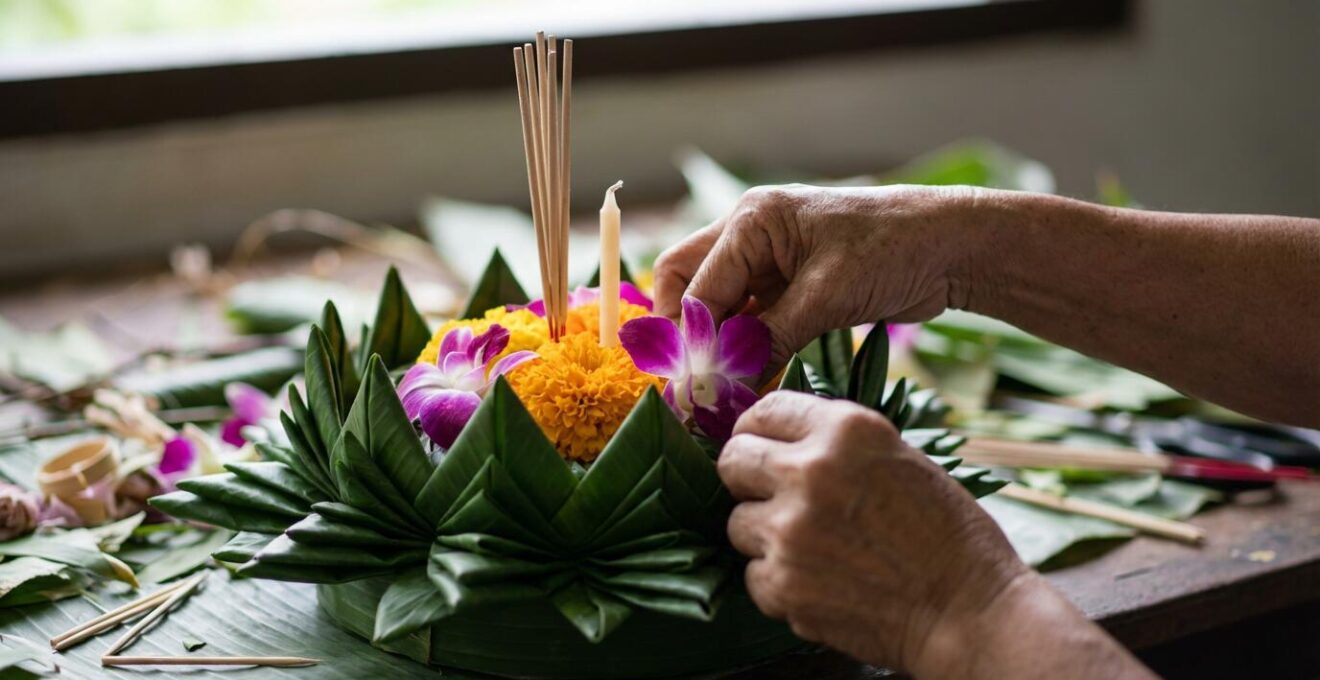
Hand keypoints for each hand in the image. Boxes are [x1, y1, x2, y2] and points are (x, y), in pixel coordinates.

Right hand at [653, 184, 980, 377]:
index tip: (690, 384)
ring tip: (719, 391)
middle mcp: (752, 235)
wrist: (953, 247)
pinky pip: (752, 319)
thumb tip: (724, 383)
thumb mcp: (828, 296)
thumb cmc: (893, 250)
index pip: (696, 284)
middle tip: (691, 380)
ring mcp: (771, 261)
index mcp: (753, 220)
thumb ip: (771, 337)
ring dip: (719, 344)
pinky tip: (750, 382)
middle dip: (687, 332)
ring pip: (720, 305)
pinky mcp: (792, 287)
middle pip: (689, 283)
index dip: (690, 336)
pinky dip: (748, 348)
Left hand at [719, 390, 1028, 673]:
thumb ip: (835, 444)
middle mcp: (810, 472)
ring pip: (738, 522)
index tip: (762, 444)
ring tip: (815, 547)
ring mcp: (790, 531)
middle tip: (772, 495)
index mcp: (845, 430)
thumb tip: (777, 437)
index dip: (759, 430)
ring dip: (766, 534)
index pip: (765, 410)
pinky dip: (778, 581)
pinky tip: (820, 581)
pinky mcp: (782, 585)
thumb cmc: (947, 535)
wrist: (969, 613)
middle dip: (747, 477)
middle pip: (732, 461)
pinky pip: (752, 574)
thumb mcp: (898, 458)